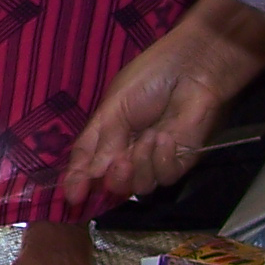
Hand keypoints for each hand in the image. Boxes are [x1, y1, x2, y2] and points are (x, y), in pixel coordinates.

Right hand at [60, 0, 264, 204]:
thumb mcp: (115, 106)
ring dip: (141, 167)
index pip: (89, 164)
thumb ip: (100, 143)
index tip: (72, 196)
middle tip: (120, 162)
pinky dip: (162, 160)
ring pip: (141, 186)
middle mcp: (129, 151)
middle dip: (115, 178)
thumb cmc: (149, 77)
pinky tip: (165, 138)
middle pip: (115, 183)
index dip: (78, 180)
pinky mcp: (182, 159)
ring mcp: (156, 157)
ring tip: (148, 138)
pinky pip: (165, 177)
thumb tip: (87, 176)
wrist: (192, 67)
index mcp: (108, 135)